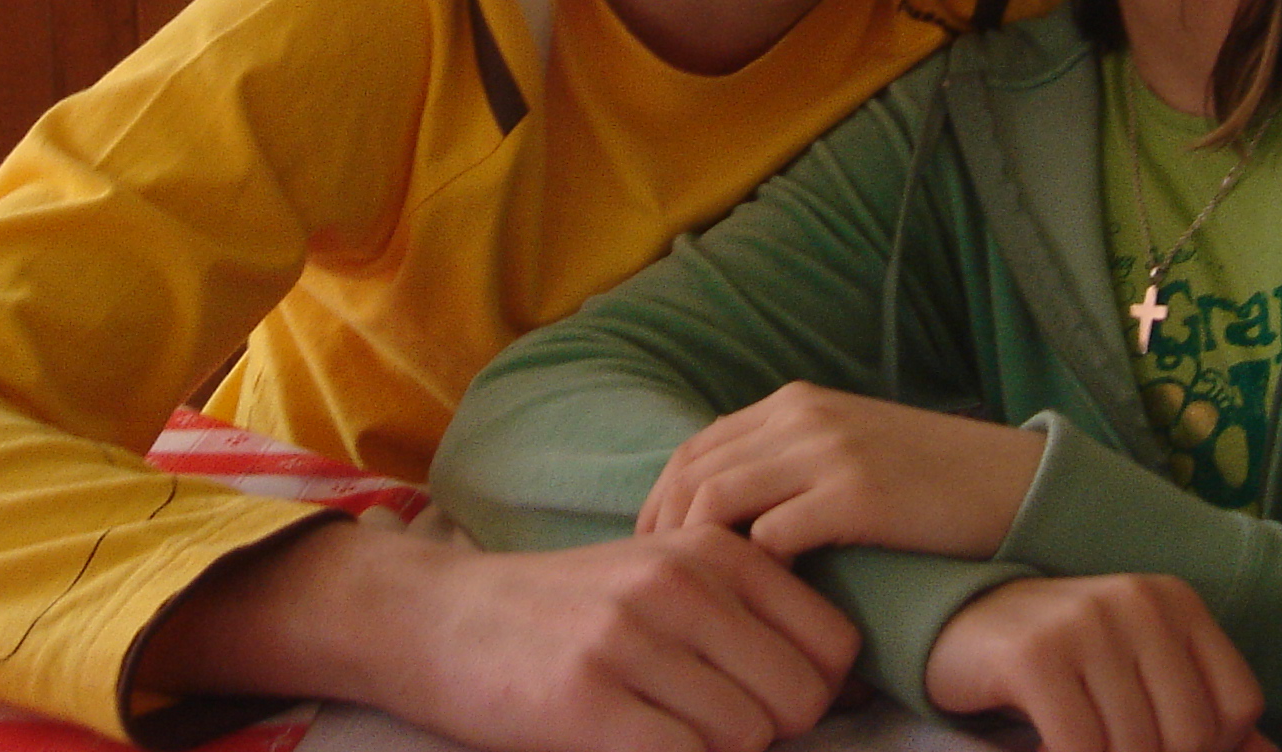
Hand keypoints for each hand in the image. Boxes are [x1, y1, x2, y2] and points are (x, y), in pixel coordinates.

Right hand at [137, 517, 857, 751]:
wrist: (448, 620)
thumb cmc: (572, 608)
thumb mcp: (665, 574)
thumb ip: (744, 608)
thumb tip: (833, 681)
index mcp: (712, 549)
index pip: (833, 643)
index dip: (816, 690)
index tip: (771, 700)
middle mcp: (679, 584)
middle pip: (798, 699)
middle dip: (772, 730)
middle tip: (714, 724)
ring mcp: (631, 640)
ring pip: (745, 736)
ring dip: (716, 750)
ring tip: (665, 727)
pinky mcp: (586, 700)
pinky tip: (632, 741)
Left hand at [639, 381, 1046, 562]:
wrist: (1011, 483)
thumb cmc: (927, 478)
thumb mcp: (847, 444)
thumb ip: (787, 457)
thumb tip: (721, 498)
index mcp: (794, 402)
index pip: (694, 447)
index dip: (661, 501)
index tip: (652, 553)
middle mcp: (802, 416)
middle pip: (692, 472)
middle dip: (662, 531)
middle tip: (660, 586)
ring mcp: (828, 452)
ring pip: (718, 499)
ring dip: (698, 553)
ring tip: (701, 599)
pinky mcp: (857, 494)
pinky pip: (773, 534)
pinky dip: (755, 570)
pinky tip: (761, 601)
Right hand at [925, 574, 1270, 751]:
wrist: (966, 629)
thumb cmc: (1069, 663)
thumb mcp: (1144, 674)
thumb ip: (1205, 716)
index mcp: (1176, 601)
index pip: (1237, 708)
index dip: (1209, 750)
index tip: (1160, 746)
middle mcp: (1136, 600)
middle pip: (1189, 735)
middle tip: (1110, 748)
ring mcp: (1084, 622)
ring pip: (1133, 749)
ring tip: (1079, 745)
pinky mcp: (1035, 656)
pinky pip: (1080, 749)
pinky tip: (1046, 750)